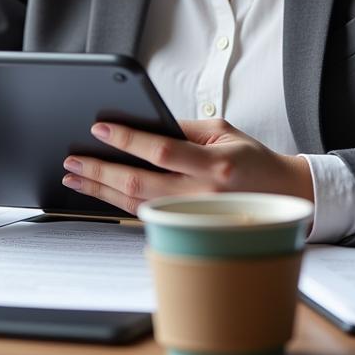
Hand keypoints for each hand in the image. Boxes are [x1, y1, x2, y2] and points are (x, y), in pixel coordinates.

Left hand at [61, 118, 314, 216]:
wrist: (281, 196)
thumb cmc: (252, 159)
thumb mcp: (224, 132)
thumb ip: (183, 129)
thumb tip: (141, 125)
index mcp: (215, 165)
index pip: (162, 151)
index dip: (128, 140)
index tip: (100, 128)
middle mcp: (203, 195)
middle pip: (139, 183)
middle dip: (100, 170)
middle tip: (73, 159)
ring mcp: (194, 217)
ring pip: (135, 204)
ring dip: (100, 190)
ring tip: (75, 175)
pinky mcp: (187, 229)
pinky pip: (144, 216)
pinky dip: (116, 204)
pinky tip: (98, 192)